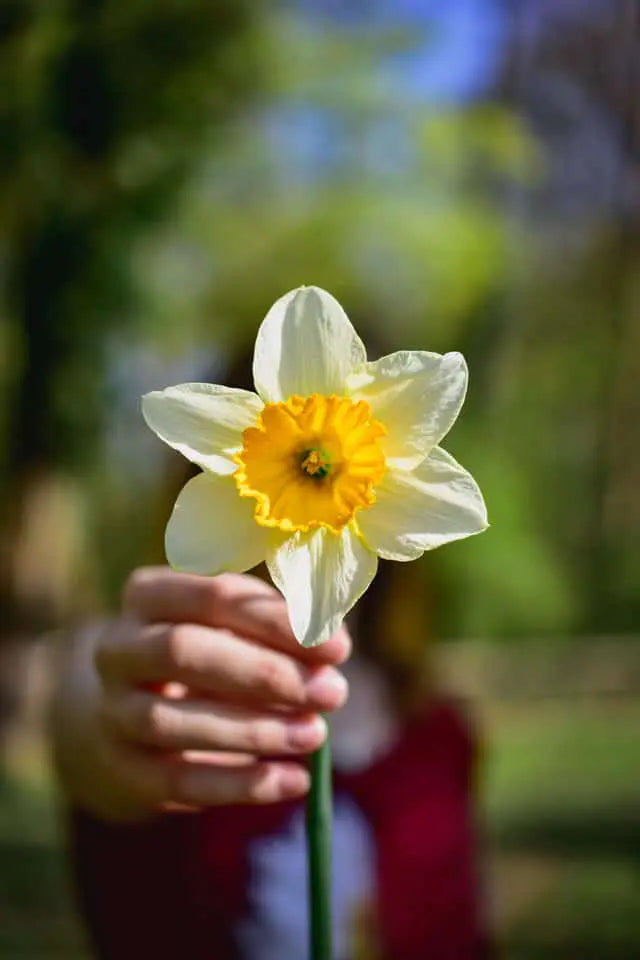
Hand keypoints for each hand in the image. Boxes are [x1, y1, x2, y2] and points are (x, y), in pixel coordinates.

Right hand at [53, 567, 349, 819]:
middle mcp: (118, 648)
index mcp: (148, 594)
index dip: (278, 621)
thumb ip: (279, 627)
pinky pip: (179, 781)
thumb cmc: (209, 651)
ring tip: (315, 734)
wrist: (139, 711)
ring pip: (173, 720)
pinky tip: (294, 780)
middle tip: (330, 691)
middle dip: (264, 674)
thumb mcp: (236, 625)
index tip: (337, 647)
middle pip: (182, 651)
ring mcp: (114, 710)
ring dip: (254, 730)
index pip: (213, 596)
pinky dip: (242, 785)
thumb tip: (332, 646)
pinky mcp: (125, 769)